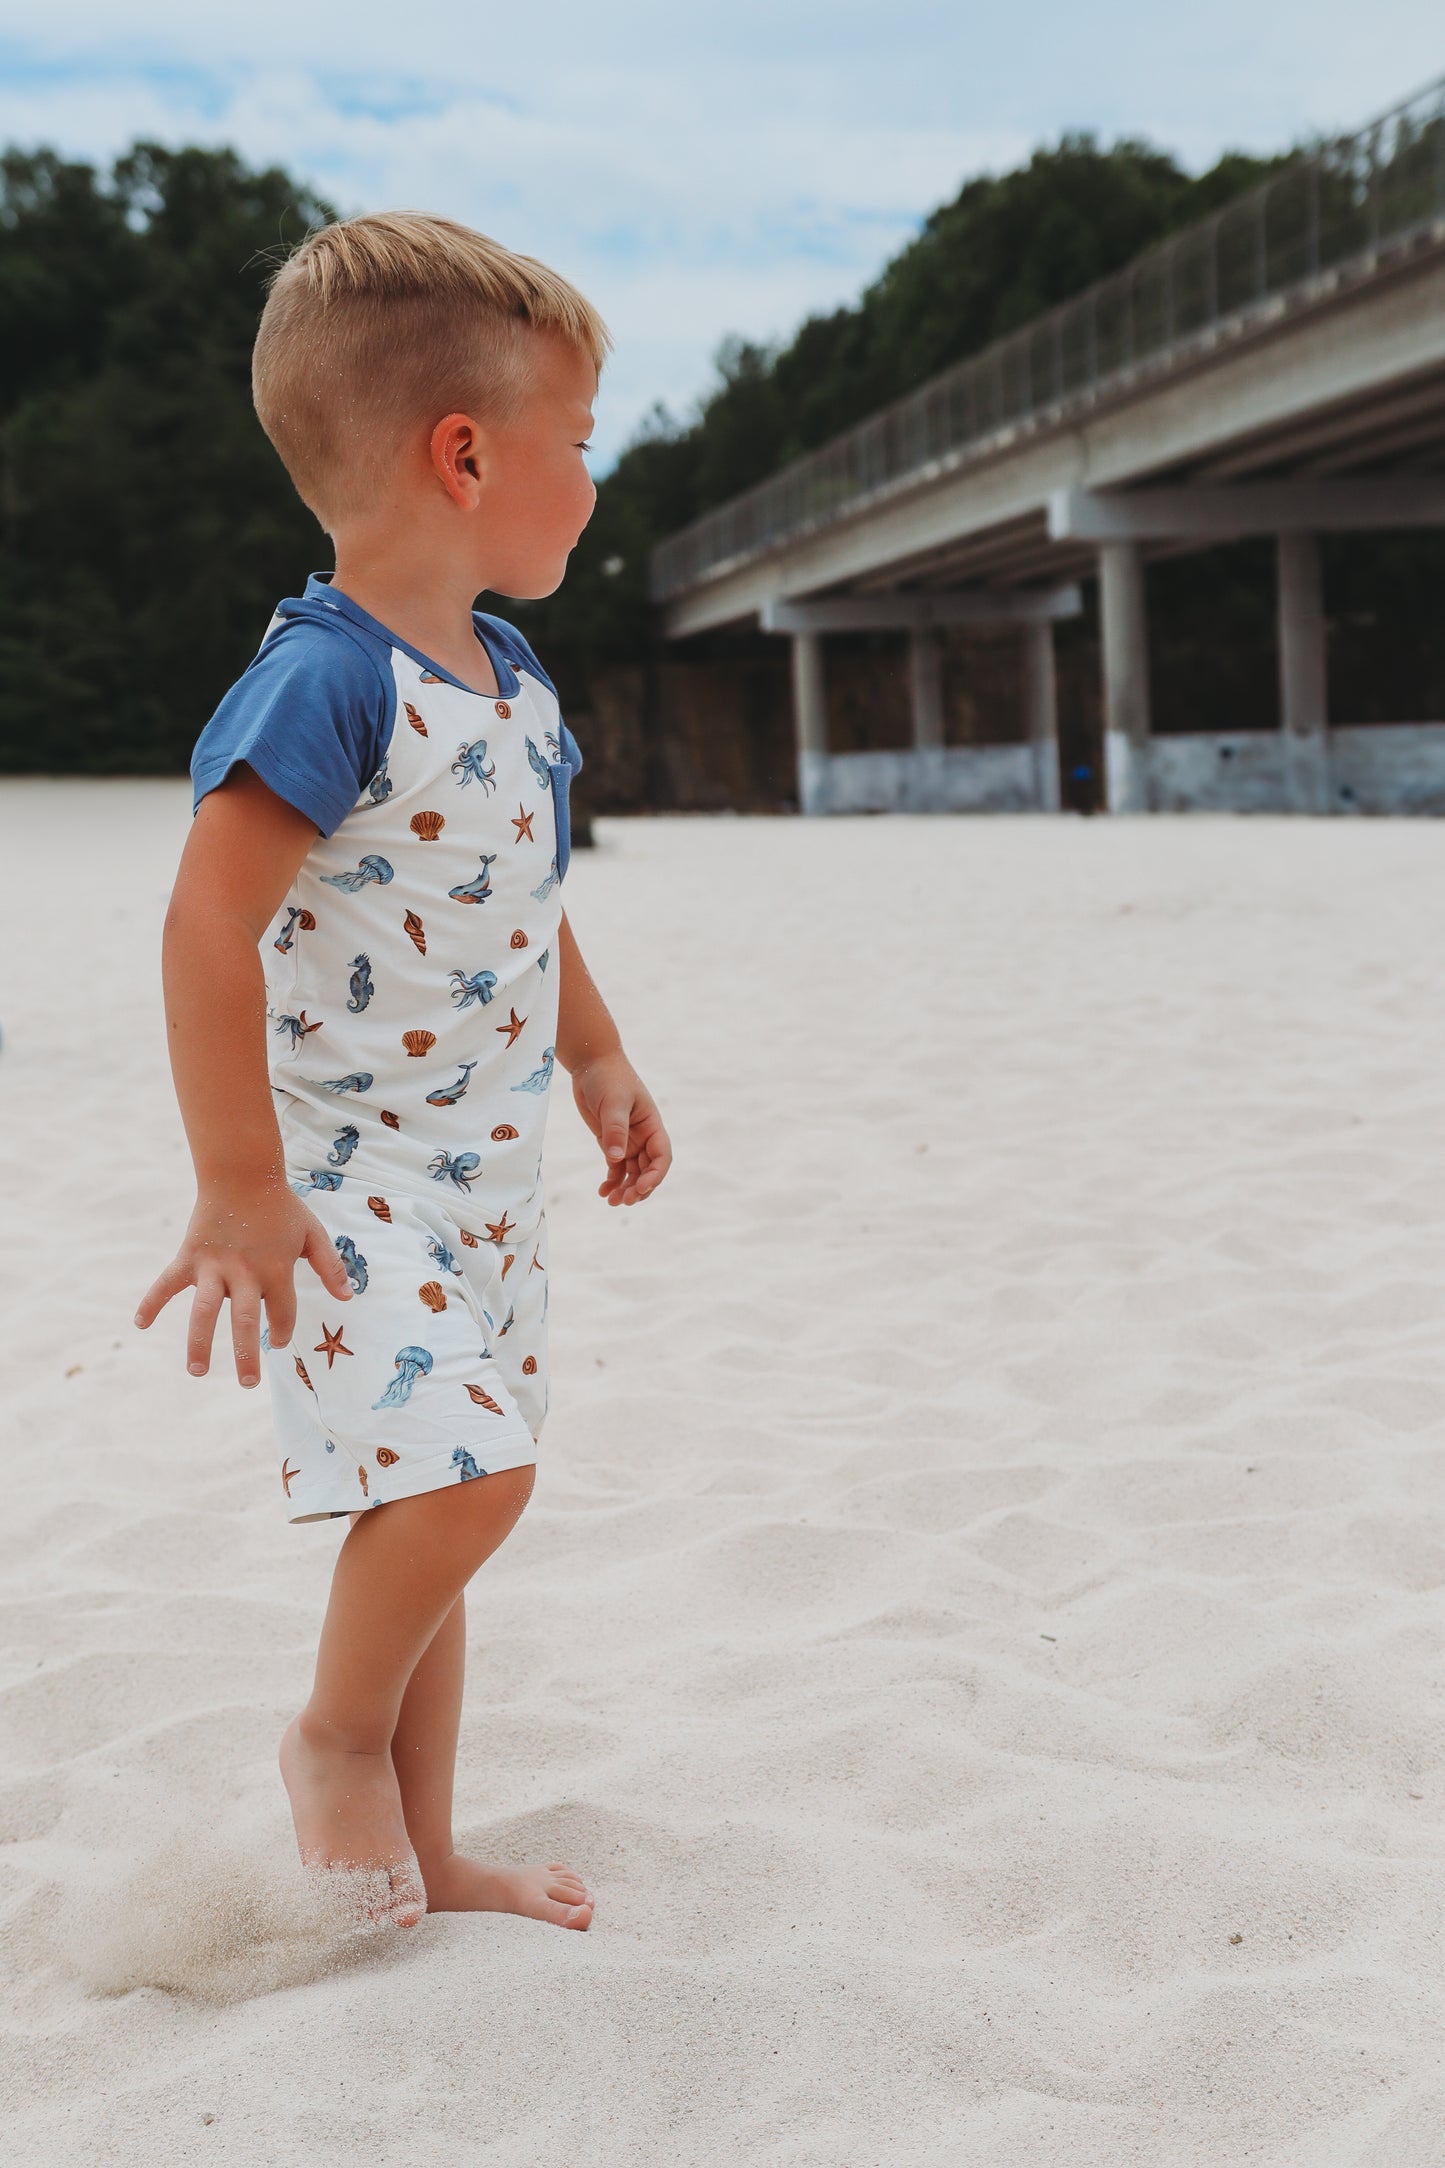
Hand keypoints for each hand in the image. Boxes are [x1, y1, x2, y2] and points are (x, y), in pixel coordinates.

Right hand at [134, 1179, 352, 1387]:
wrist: (243, 1173)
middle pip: (244, 1322)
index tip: (276, 1341)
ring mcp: (214, 1266)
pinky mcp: (189, 1257)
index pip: (281, 1313)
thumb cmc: (281, 1206)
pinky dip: (151, 1302)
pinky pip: (166, 1283)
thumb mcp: (313, 1234)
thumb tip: (347, 1298)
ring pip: (204, 1312)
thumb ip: (330, 1266)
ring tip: (197, 1371)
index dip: (281, 1330)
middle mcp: (245, 1273)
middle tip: (248, 1383)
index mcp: (276, 1270)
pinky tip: (140, 1324)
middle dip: (246, 1355)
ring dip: (199, 1343)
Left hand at [570, 1050, 671, 1206]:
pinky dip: (612, 1181)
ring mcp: (628, 1140)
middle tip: (624, 1201)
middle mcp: (643, 1136)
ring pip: (632, 1172)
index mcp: (652, 1125)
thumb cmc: (608, 1078)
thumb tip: (616, 1158)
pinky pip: (615, 1167)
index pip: (662, 1156)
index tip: (641, 1188)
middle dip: (639, 1188)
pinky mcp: (611, 1141)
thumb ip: (615, 1130)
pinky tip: (603, 1192)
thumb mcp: (613, 1102)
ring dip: (625, 1188)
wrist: (592, 1064)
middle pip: (648, 1169)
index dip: (655, 1175)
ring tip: (612, 1202)